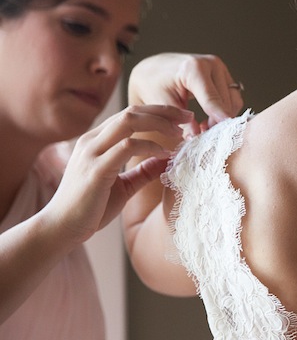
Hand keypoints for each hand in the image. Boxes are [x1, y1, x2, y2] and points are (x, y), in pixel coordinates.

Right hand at [40, 105, 193, 242]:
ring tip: (180, 133)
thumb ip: (143, 171)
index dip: (159, 112)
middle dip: (164, 111)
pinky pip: (126, 146)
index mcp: (97, 141)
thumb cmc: (92, 208)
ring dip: (159, 124)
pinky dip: (150, 146)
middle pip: (132, 111)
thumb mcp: (124, 185)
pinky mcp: (95, 169)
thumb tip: (167, 160)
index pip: (131, 114)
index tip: (183, 118)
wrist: (62, 227)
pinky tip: (166, 153)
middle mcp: (92, 141)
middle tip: (189, 117)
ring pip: (128, 121)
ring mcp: (92, 153)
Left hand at [128, 53, 243, 136]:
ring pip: (234, 100)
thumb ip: (181, 121)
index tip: (225, 133)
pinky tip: (211, 117)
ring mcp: (220, 67)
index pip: (211, 97)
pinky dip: (225, 110)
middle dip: (219, 121)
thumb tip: (196, 139)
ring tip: (206, 126)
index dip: (219, 117)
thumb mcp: (163, 104)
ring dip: (224, 116)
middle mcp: (211, 64)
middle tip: (204, 135)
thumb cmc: (155, 83)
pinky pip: (233, 97)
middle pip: (226, 100)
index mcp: (193, 68)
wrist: (156, 68)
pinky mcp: (225, 73)